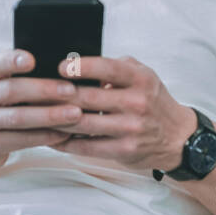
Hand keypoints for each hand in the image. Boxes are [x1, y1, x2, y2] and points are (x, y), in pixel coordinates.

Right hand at [0, 49, 85, 172]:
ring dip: (49, 115)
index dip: (12, 61)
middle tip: (71, 90)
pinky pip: (20, 140)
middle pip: (11, 91)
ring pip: (17, 118)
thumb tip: (59, 67)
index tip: (32, 60)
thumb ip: (13, 75)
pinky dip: (44, 136)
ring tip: (75, 113)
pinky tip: (63, 132)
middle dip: (44, 90)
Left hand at [52, 55, 196, 173]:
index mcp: (140, 79)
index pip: (108, 68)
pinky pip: (88, 146)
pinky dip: (66, 142)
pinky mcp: (124, 150)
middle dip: (59, 95)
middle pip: (89, 98)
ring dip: (57, 119)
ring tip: (37, 114)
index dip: (82, 67)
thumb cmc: (152, 100)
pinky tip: (51, 137)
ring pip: (84, 123)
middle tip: (38, 91)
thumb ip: (115, 67)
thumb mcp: (142, 75)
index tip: (60, 67)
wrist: (178, 137)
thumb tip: (80, 64)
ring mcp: (131, 128)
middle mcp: (137, 103)